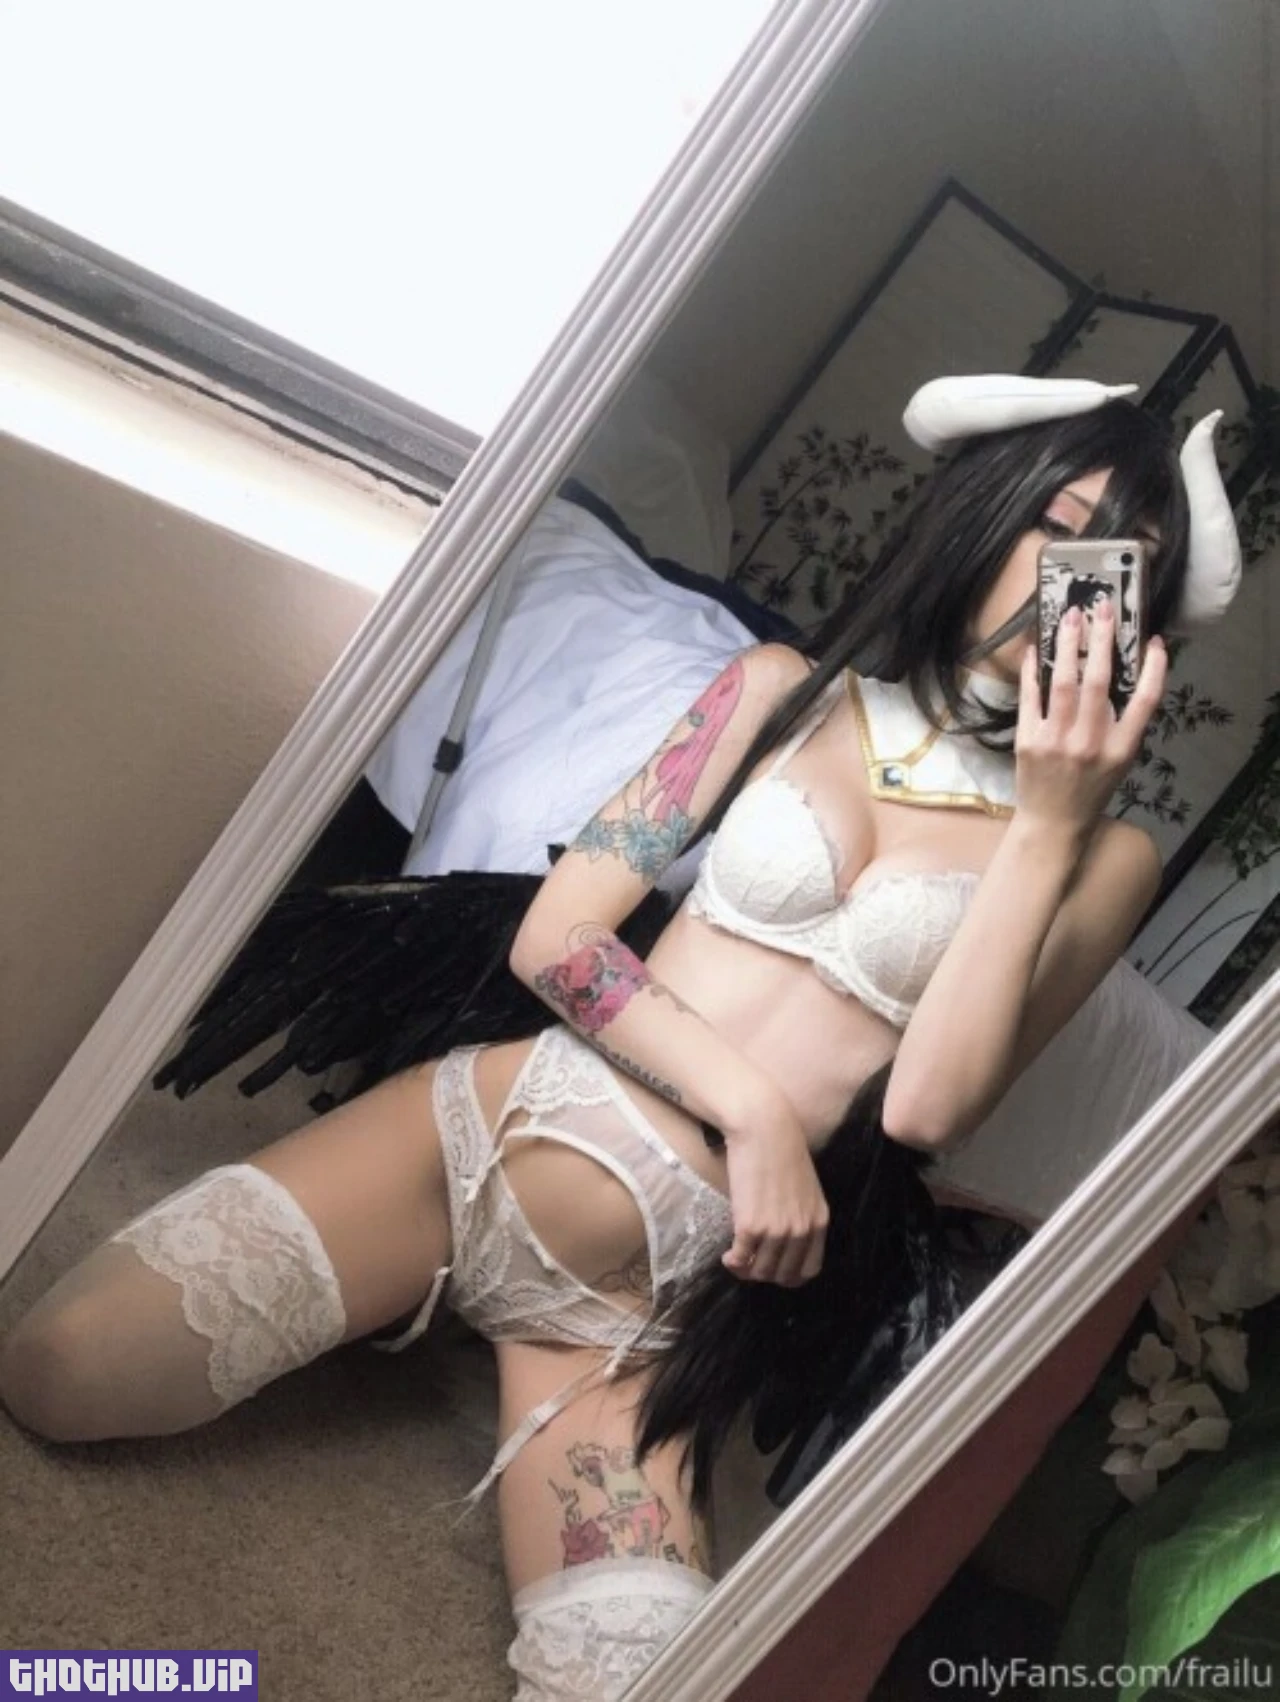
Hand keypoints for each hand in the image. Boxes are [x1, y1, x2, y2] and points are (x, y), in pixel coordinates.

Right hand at [719, 1091, 828, 1286]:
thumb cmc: (781, 1151)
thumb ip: (801, 1215)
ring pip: (761, 1272)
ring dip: (746, 1271)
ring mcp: (777, 1230)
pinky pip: (741, 1259)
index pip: (809, 1270)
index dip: (789, 1276)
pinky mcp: (751, 1225)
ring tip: (737, 1259)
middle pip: (784, 1276)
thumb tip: (783, 1240)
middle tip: (750, 1264)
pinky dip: (732, 1262)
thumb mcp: (805, 1188)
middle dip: (765, 1275)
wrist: (763, 1129)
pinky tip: (728, 1255)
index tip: (773, 1268)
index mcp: (818, 1221)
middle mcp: (801, 1230)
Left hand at [1015, 601, 1167, 842]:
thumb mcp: (1121, 762)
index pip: (1145, 702)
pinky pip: (1030, 697)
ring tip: (1070, 617)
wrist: (1052, 823)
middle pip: (1100, 682)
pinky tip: (1034, 649)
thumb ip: (1126, 724)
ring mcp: (1056, 741)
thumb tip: (1128, 674)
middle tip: (1101, 608)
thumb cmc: (1091, 789)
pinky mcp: (1028, 740)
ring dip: (1067, 645)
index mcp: (1121, 749)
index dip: (1154, 669)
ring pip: (1063, 683)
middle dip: (1102, 640)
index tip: (1155, 641)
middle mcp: (1090, 743)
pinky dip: (1032, 671)